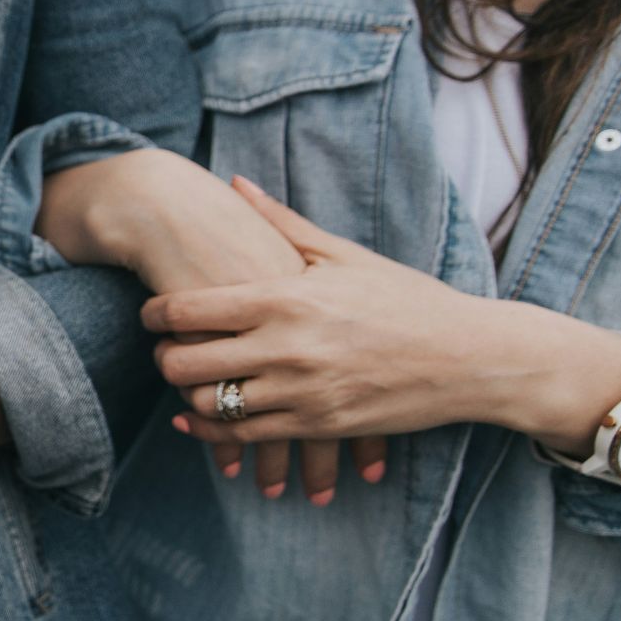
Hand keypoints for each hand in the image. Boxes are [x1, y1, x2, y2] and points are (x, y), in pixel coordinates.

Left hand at [151, 177, 620, 457]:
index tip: (149, 313)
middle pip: (186, 361)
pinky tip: (198, 419)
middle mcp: (287, 348)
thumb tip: (234, 183)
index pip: (188, 310)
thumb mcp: (343, 255)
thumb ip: (280, 223)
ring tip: (187, 378)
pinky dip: (211, 432)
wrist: (471, 358)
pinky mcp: (317, 426)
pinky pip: (243, 437)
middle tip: (162, 348)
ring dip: (187, 392)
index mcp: (286, 298)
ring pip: (209, 403)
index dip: (154, 314)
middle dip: (163, 356)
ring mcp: (301, 392)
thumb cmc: (407, 298)